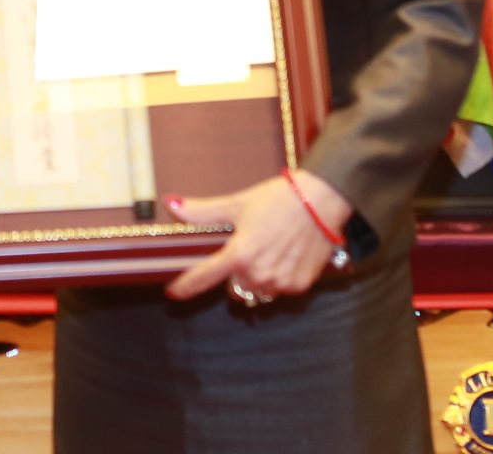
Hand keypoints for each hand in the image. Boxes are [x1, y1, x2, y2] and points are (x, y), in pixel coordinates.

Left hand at [160, 170, 350, 304]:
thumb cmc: (278, 199)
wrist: (320, 201)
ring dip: (255, 279)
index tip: (174, 292)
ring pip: (256, 291)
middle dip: (233, 275)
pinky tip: (283, 257)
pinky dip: (276, 279)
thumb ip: (203, 211)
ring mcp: (280, 282)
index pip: (204, 276)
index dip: (186, 286)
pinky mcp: (299, 286)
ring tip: (266, 252)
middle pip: (233, 288)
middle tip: (245, 252)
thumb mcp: (237, 203)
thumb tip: (172, 204)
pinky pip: (278, 291)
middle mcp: (258, 273)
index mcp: (239, 253)